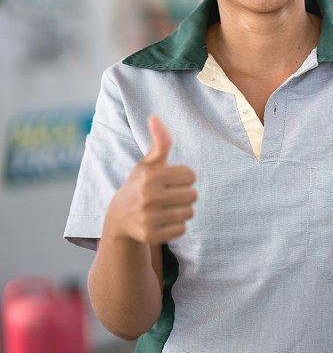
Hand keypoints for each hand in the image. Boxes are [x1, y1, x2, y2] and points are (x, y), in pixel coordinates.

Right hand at [108, 115, 196, 245]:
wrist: (119, 217)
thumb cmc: (141, 184)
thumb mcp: (148, 162)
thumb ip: (159, 141)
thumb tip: (154, 117)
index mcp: (149, 175)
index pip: (191, 174)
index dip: (184, 177)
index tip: (170, 180)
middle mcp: (147, 196)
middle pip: (193, 195)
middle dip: (185, 194)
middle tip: (169, 196)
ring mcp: (147, 218)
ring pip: (189, 212)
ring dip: (182, 210)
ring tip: (166, 208)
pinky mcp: (150, 236)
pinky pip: (182, 229)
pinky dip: (176, 226)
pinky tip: (162, 221)